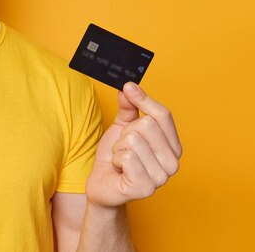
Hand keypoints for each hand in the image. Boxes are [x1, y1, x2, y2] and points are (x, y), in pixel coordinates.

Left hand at [86, 82, 181, 206]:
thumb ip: (128, 107)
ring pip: (133, 140)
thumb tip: (129, 87)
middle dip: (125, 133)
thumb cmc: (115, 157)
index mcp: (172, 146)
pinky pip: (125, 157)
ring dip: (118, 148)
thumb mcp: (121, 127)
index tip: (128, 87)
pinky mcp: (145, 188)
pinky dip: (115, 160)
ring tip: (120, 160)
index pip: (163, 115)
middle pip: (147, 125)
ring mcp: (161, 177)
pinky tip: (118, 169)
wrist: (102, 184)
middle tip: (123, 147)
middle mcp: (172, 162)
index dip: (144, 99)